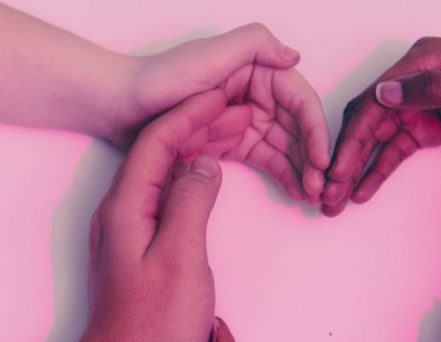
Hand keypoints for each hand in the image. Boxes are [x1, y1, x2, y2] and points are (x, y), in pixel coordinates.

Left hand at [72, 90, 246, 341]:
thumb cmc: (153, 330)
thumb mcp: (181, 261)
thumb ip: (192, 204)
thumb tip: (205, 163)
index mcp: (127, 208)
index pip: (158, 140)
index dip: (192, 112)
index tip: (225, 92)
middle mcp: (121, 212)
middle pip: (159, 149)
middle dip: (198, 122)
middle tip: (240, 107)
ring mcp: (129, 231)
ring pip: (164, 172)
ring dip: (197, 147)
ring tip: (235, 132)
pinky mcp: (141, 249)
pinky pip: (168, 196)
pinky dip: (193, 178)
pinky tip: (214, 179)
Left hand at [112, 23, 329, 202]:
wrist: (118, 106)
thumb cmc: (158, 80)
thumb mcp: (208, 56)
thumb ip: (254, 46)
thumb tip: (294, 55)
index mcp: (254, 68)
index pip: (298, 99)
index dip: (315, 130)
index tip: (322, 160)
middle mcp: (253, 91)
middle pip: (297, 126)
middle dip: (312, 156)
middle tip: (321, 188)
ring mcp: (241, 118)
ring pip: (285, 146)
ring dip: (302, 169)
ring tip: (312, 196)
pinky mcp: (229, 141)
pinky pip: (265, 159)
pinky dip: (282, 174)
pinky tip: (295, 191)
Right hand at [322, 36, 440, 214]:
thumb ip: (433, 90)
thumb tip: (383, 92)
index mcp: (429, 60)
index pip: (374, 100)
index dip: (350, 138)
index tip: (334, 170)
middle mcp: (420, 76)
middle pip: (368, 119)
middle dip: (344, 158)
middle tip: (326, 193)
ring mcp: (424, 101)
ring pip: (376, 137)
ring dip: (355, 168)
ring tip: (336, 200)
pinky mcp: (432, 125)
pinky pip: (395, 148)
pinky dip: (377, 170)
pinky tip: (360, 191)